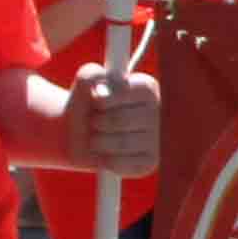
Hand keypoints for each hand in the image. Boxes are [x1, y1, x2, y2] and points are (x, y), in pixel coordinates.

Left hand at [67, 63, 161, 178]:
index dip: (103, 100)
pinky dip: (104, 160)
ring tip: (96, 138)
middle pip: (119, 119)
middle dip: (97, 122)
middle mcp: (159, 113)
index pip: (124, 92)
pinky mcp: (150, 163)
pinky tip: (104, 153)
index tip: (96, 102)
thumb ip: (90, 75)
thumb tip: (102, 91)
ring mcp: (157, 140)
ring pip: (121, 142)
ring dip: (98, 141)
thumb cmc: (86, 105)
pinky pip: (121, 163)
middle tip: (94, 122)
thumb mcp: (85, 82)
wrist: (77, 135)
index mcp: (148, 89)